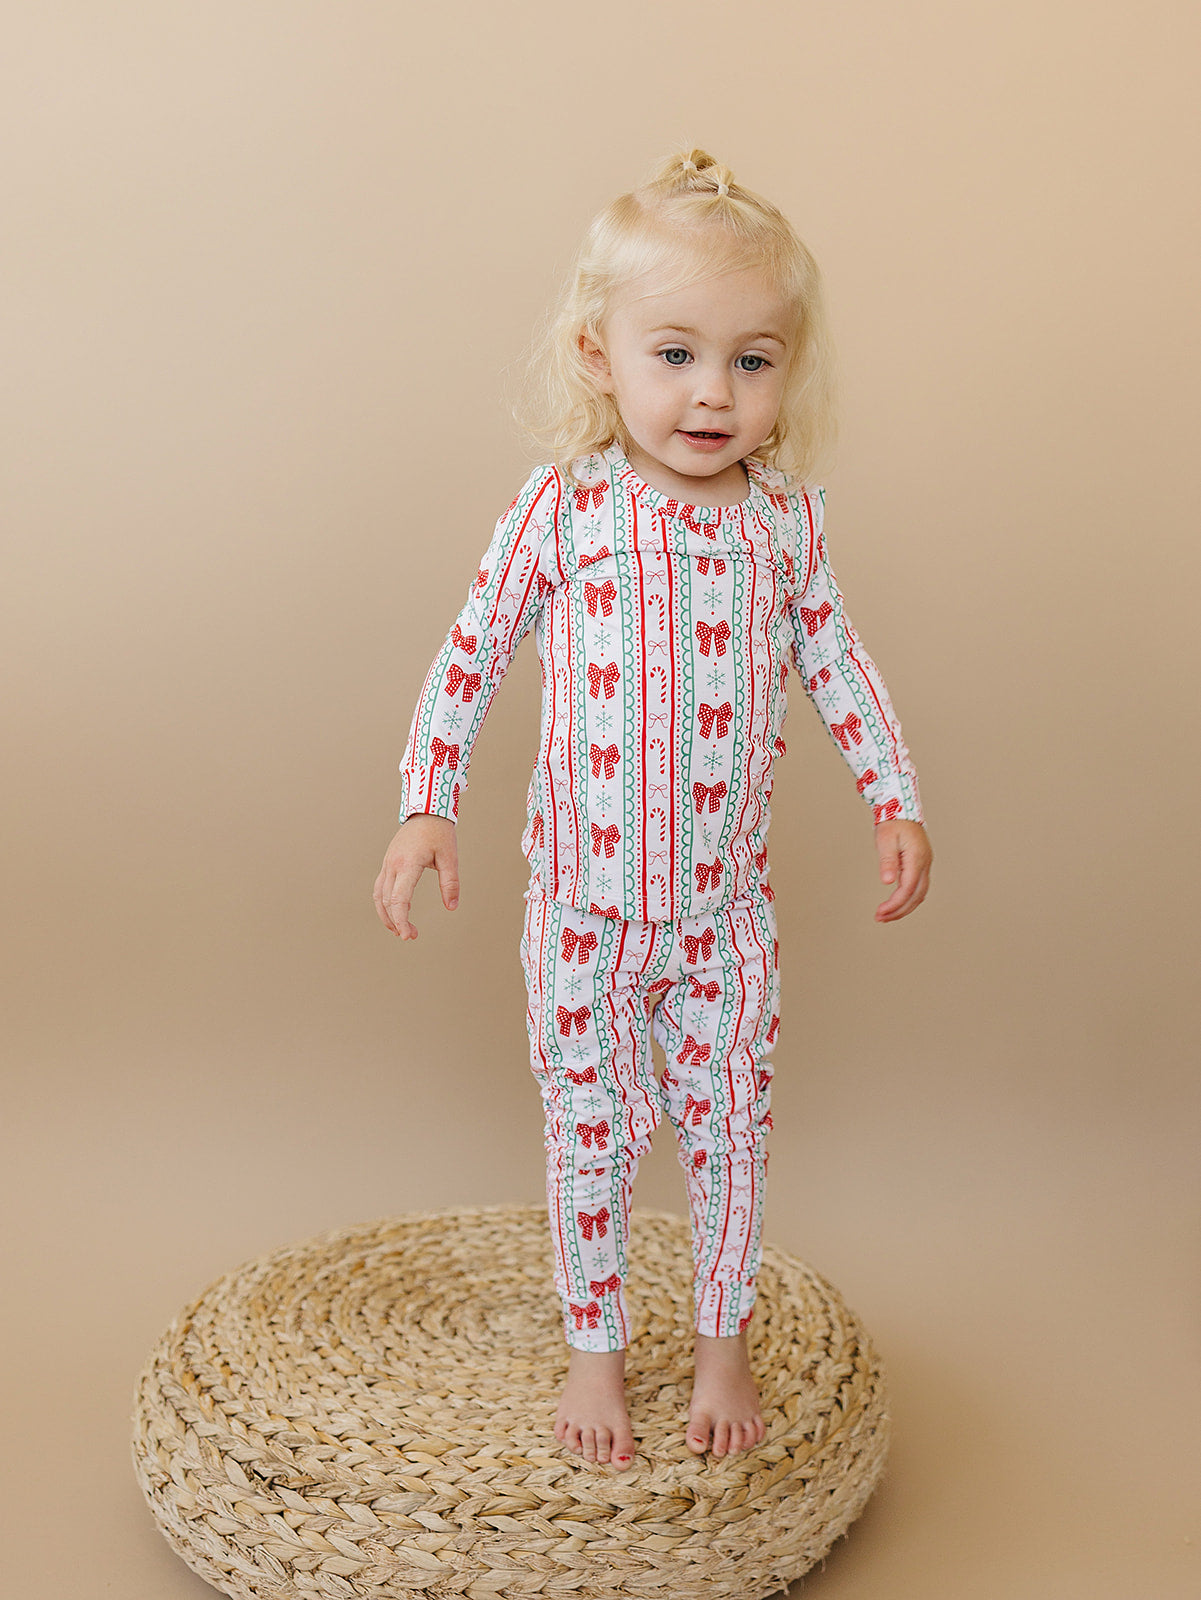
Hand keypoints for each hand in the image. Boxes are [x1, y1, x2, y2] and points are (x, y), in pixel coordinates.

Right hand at [373, 815, 459, 939]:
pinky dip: (384, 902)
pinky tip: (395, 911)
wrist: (426, 810)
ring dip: (386, 915)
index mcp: (408, 863)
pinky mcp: (388, 862)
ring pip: (379, 895)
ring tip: (399, 929)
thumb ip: (450, 883)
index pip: (399, 899)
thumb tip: (452, 906)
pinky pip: (380, 886)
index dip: (402, 920)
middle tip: (411, 936)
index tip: (409, 935)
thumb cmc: (439, 833)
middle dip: (396, 922)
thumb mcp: (450, 858)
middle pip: (387, 901)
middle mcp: (393, 864)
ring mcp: (388, 862)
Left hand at [873, 819, 931, 922]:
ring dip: (904, 907)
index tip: (880, 912)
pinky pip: (919, 887)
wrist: (902, 810)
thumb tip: (887, 882)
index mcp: (917, 858)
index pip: (907, 889)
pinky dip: (908, 899)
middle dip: (899, 911)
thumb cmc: (892, 823)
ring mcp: (925, 865)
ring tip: (886, 915)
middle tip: (881, 918)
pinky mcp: (922, 865)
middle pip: (916, 896)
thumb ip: (888, 861)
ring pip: (920, 894)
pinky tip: (897, 903)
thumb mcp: (885, 840)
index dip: (894, 904)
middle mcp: (925, 864)